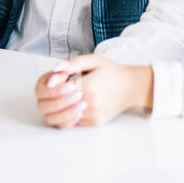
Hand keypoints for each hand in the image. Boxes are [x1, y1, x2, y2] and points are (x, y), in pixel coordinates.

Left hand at [34, 54, 153, 128]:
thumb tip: (55, 71)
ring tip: (65, 95)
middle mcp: (91, 104)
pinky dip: (67, 113)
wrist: (130, 87)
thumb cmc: (111, 72)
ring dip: (59, 106)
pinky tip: (73, 102)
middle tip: (58, 87)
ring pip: (62, 116)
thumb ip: (73, 64)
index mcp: (90, 86)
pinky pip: (72, 122)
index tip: (55, 78)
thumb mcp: (93, 60)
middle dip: (53, 96)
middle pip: (58, 105)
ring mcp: (93, 115)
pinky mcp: (94, 122)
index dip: (54, 83)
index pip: (59, 89)